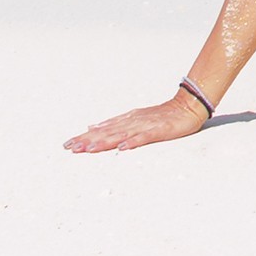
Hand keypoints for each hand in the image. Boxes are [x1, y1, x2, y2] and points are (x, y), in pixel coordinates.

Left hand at [65, 89, 209, 153]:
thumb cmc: (162, 115)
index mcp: (126, 120)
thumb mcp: (134, 117)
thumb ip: (113, 124)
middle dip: (88, 141)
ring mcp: (145, 126)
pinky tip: (123, 147)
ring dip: (104, 142)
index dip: (84, 137)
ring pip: (121, 135)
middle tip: (71, 148)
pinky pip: (144, 137)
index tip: (68, 144)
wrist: (186, 106)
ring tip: (89, 149)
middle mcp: (132, 122)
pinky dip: (133, 142)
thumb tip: (92, 127)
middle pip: (107, 133)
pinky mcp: (158, 130)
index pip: (102, 130)